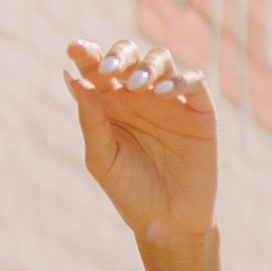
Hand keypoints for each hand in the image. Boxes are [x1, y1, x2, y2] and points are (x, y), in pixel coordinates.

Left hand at [63, 38, 217, 247]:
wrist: (168, 221)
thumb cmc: (130, 192)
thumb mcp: (102, 157)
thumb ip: (90, 118)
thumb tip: (72, 77)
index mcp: (111, 104)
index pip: (98, 70)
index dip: (87, 55)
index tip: (75, 49)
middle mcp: (140, 96)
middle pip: (130, 56)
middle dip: (119, 55)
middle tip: (109, 68)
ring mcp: (170, 100)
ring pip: (161, 60)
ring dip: (147, 66)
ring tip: (137, 86)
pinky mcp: (199, 109)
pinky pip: (192, 81)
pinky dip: (179, 80)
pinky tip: (163, 92)